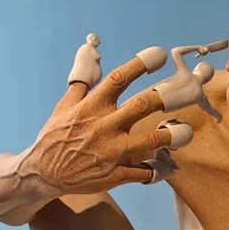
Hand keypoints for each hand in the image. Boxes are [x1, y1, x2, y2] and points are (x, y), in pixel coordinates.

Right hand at [19, 53, 178, 193]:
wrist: (43, 173)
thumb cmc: (55, 136)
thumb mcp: (64, 106)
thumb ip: (82, 82)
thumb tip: (90, 53)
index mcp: (92, 107)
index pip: (119, 79)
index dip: (140, 65)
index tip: (160, 54)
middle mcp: (104, 126)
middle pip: (141, 106)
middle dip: (164, 98)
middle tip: (183, 92)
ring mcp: (111, 152)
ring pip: (149, 141)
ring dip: (170, 136)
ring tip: (185, 131)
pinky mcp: (115, 175)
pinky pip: (144, 172)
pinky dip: (157, 170)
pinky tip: (167, 165)